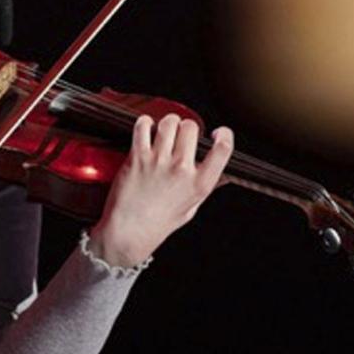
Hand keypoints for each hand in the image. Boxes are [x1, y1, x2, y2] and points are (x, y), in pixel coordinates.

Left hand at [88, 113, 233, 266]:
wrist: (129, 231)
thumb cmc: (158, 223)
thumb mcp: (191, 208)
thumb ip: (207, 187)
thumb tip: (225, 175)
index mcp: (199, 184)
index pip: (223, 150)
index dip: (224, 135)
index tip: (218, 133)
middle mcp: (181, 170)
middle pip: (191, 128)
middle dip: (187, 127)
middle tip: (181, 134)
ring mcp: (159, 162)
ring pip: (169, 123)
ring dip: (167, 122)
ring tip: (163, 130)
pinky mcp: (138, 158)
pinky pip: (143, 127)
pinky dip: (145, 123)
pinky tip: (146, 128)